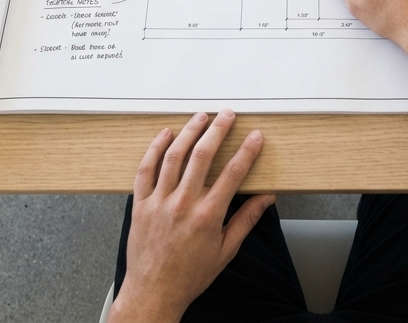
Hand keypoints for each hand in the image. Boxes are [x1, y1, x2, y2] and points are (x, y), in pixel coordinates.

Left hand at [108, 110, 274, 322]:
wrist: (153, 293)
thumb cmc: (190, 275)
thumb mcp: (225, 251)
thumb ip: (246, 220)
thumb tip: (266, 197)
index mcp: (207, 216)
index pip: (232, 174)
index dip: (246, 151)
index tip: (255, 136)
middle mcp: (183, 204)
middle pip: (202, 156)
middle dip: (217, 130)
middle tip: (227, 114)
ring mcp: (159, 202)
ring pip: (173, 156)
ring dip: (189, 131)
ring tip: (201, 116)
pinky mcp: (141, 204)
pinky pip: (146, 169)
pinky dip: (155, 149)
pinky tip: (166, 134)